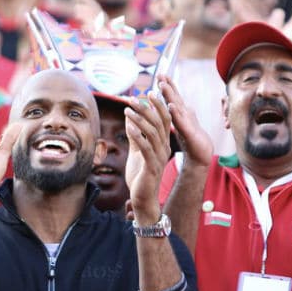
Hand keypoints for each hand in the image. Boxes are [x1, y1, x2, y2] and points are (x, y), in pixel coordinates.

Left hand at [124, 93, 171, 223]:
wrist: (143, 198)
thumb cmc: (140, 175)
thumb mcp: (137, 151)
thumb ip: (135, 135)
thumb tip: (130, 117)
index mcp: (162, 144)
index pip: (164, 120)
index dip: (158, 105)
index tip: (149, 92)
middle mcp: (164, 148)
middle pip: (160, 123)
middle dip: (148, 108)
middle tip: (135, 97)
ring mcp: (159, 158)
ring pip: (153, 133)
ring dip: (140, 119)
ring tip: (128, 109)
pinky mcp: (152, 167)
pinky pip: (146, 148)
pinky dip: (138, 136)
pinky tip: (129, 126)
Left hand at [159, 75, 211, 168]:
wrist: (201, 159)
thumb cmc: (192, 144)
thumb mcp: (182, 128)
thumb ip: (177, 118)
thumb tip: (171, 108)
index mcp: (182, 116)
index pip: (173, 98)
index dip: (168, 86)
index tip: (160, 75)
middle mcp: (185, 117)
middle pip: (175, 98)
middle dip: (168, 85)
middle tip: (160, 73)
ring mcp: (188, 124)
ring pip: (177, 107)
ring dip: (170, 95)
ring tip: (162, 85)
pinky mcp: (190, 134)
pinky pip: (181, 123)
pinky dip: (176, 114)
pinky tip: (171, 106)